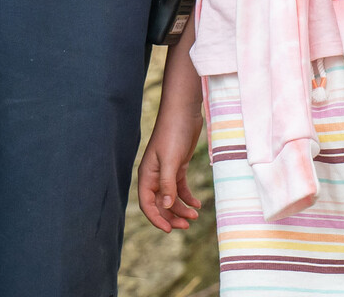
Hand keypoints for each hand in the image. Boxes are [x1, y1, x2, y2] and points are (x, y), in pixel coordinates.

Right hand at [137, 95, 204, 231]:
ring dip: (181, 208)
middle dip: (172, 216)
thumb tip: (166, 205)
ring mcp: (166, 172)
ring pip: (171, 198)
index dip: (156, 218)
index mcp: (147, 175)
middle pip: (160, 204)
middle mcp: (155, 176)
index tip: (169, 230)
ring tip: (195, 216)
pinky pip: (180, 188)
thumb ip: (168, 183)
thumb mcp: (171, 160)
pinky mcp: (178, 167)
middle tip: (186, 225)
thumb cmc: (173, 133)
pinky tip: (197, 204)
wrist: (184, 112)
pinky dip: (187, 197)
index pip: (147, 204)